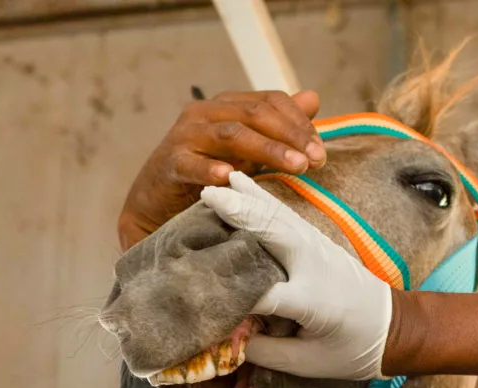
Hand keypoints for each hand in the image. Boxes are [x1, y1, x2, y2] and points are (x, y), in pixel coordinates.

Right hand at [119, 90, 324, 248]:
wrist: (157, 200)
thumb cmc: (205, 171)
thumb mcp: (246, 148)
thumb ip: (277, 125)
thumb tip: (313, 97)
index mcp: (226, 104)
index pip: (270, 101)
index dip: (299, 122)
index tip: (320, 150)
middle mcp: (205, 112)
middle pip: (254, 114)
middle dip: (290, 136)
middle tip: (316, 160)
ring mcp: (186, 136)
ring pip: (232, 134)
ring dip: (268, 150)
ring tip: (296, 166)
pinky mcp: (171, 162)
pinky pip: (192, 163)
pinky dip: (211, 169)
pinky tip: (230, 177)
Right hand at [200, 172, 393, 379]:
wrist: (394, 328)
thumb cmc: (350, 351)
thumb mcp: (307, 364)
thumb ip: (264, 351)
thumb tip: (222, 336)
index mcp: (311, 301)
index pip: (260, 293)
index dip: (227, 291)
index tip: (195, 289)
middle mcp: (314, 267)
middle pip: (273, 234)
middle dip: (241, 213)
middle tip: (208, 194)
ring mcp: (318, 249)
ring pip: (278, 217)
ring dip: (249, 197)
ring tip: (220, 179)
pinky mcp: (318, 241)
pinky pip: (285, 215)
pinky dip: (262, 198)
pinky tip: (243, 183)